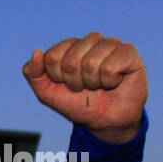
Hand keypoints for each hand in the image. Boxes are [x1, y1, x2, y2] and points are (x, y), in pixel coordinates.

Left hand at [23, 33, 146, 142]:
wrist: (104, 120)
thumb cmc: (76, 103)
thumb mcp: (47, 93)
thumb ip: (33, 74)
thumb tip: (36, 51)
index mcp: (69, 46)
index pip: (52, 57)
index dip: (57, 77)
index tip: (66, 85)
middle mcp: (90, 41)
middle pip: (71, 60)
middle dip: (74, 82)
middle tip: (84, 87)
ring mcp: (110, 44)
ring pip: (91, 62)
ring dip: (92, 82)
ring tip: (98, 85)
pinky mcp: (129, 52)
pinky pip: (111, 65)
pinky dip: (109, 81)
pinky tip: (114, 82)